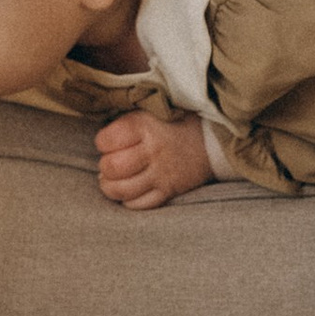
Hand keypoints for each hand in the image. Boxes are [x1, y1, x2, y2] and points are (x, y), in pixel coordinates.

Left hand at [96, 107, 216, 209]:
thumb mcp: (151, 111)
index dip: (102, 142)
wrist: (213, 138)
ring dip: (111, 186)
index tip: (108, 142)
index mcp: (145, 126)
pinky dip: (129, 200)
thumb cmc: (176, 121)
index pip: (106, 140)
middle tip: (110, 162)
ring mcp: (162, 174)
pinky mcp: (170, 190)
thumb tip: (101, 139)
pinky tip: (130, 190)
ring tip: (112, 180)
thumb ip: (126, 121)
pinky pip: (141, 204)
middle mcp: (153, 151)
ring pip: (123, 190)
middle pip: (112, 167)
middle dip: (105, 166)